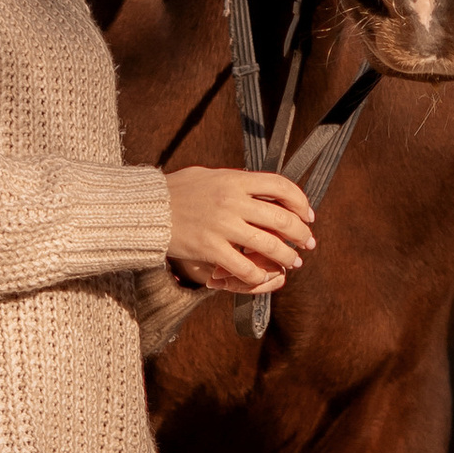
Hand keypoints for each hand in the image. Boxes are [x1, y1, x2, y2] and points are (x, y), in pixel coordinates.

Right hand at [164, 165, 315, 294]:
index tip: (307, 214)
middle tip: (308, 242)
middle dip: (301, 234)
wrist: (146, 209)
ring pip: (269, 245)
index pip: (281, 187)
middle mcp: (232, 202)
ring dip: (287, 256)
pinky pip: (244, 267)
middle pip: (282, 219)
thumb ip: (238, 182)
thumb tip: (264, 190)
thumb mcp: (210, 176)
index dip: (300, 201)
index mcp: (234, 180)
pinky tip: (263, 276)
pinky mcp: (210, 249)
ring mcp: (222, 226)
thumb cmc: (177, 191)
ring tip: (293, 262)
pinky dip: (259, 275)